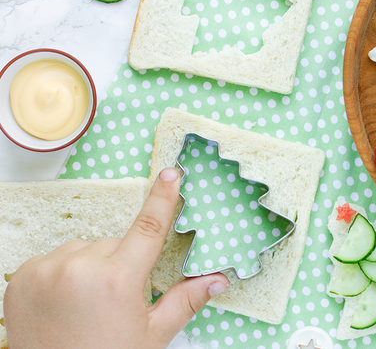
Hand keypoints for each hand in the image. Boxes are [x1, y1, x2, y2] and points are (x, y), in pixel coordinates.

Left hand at [3, 168, 229, 348]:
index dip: (163, 198)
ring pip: (86, 249)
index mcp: (117, 281)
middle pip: (116, 244)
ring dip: (92, 266)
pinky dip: (64, 273)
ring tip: (87, 304)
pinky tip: (65, 301)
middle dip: (123, 263)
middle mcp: (80, 268)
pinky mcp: (25, 275)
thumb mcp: (151, 335)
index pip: (149, 228)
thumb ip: (185, 301)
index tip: (171, 174)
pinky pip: (56, 258)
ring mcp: (48, 269)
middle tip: (116, 300)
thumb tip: (218, 279)